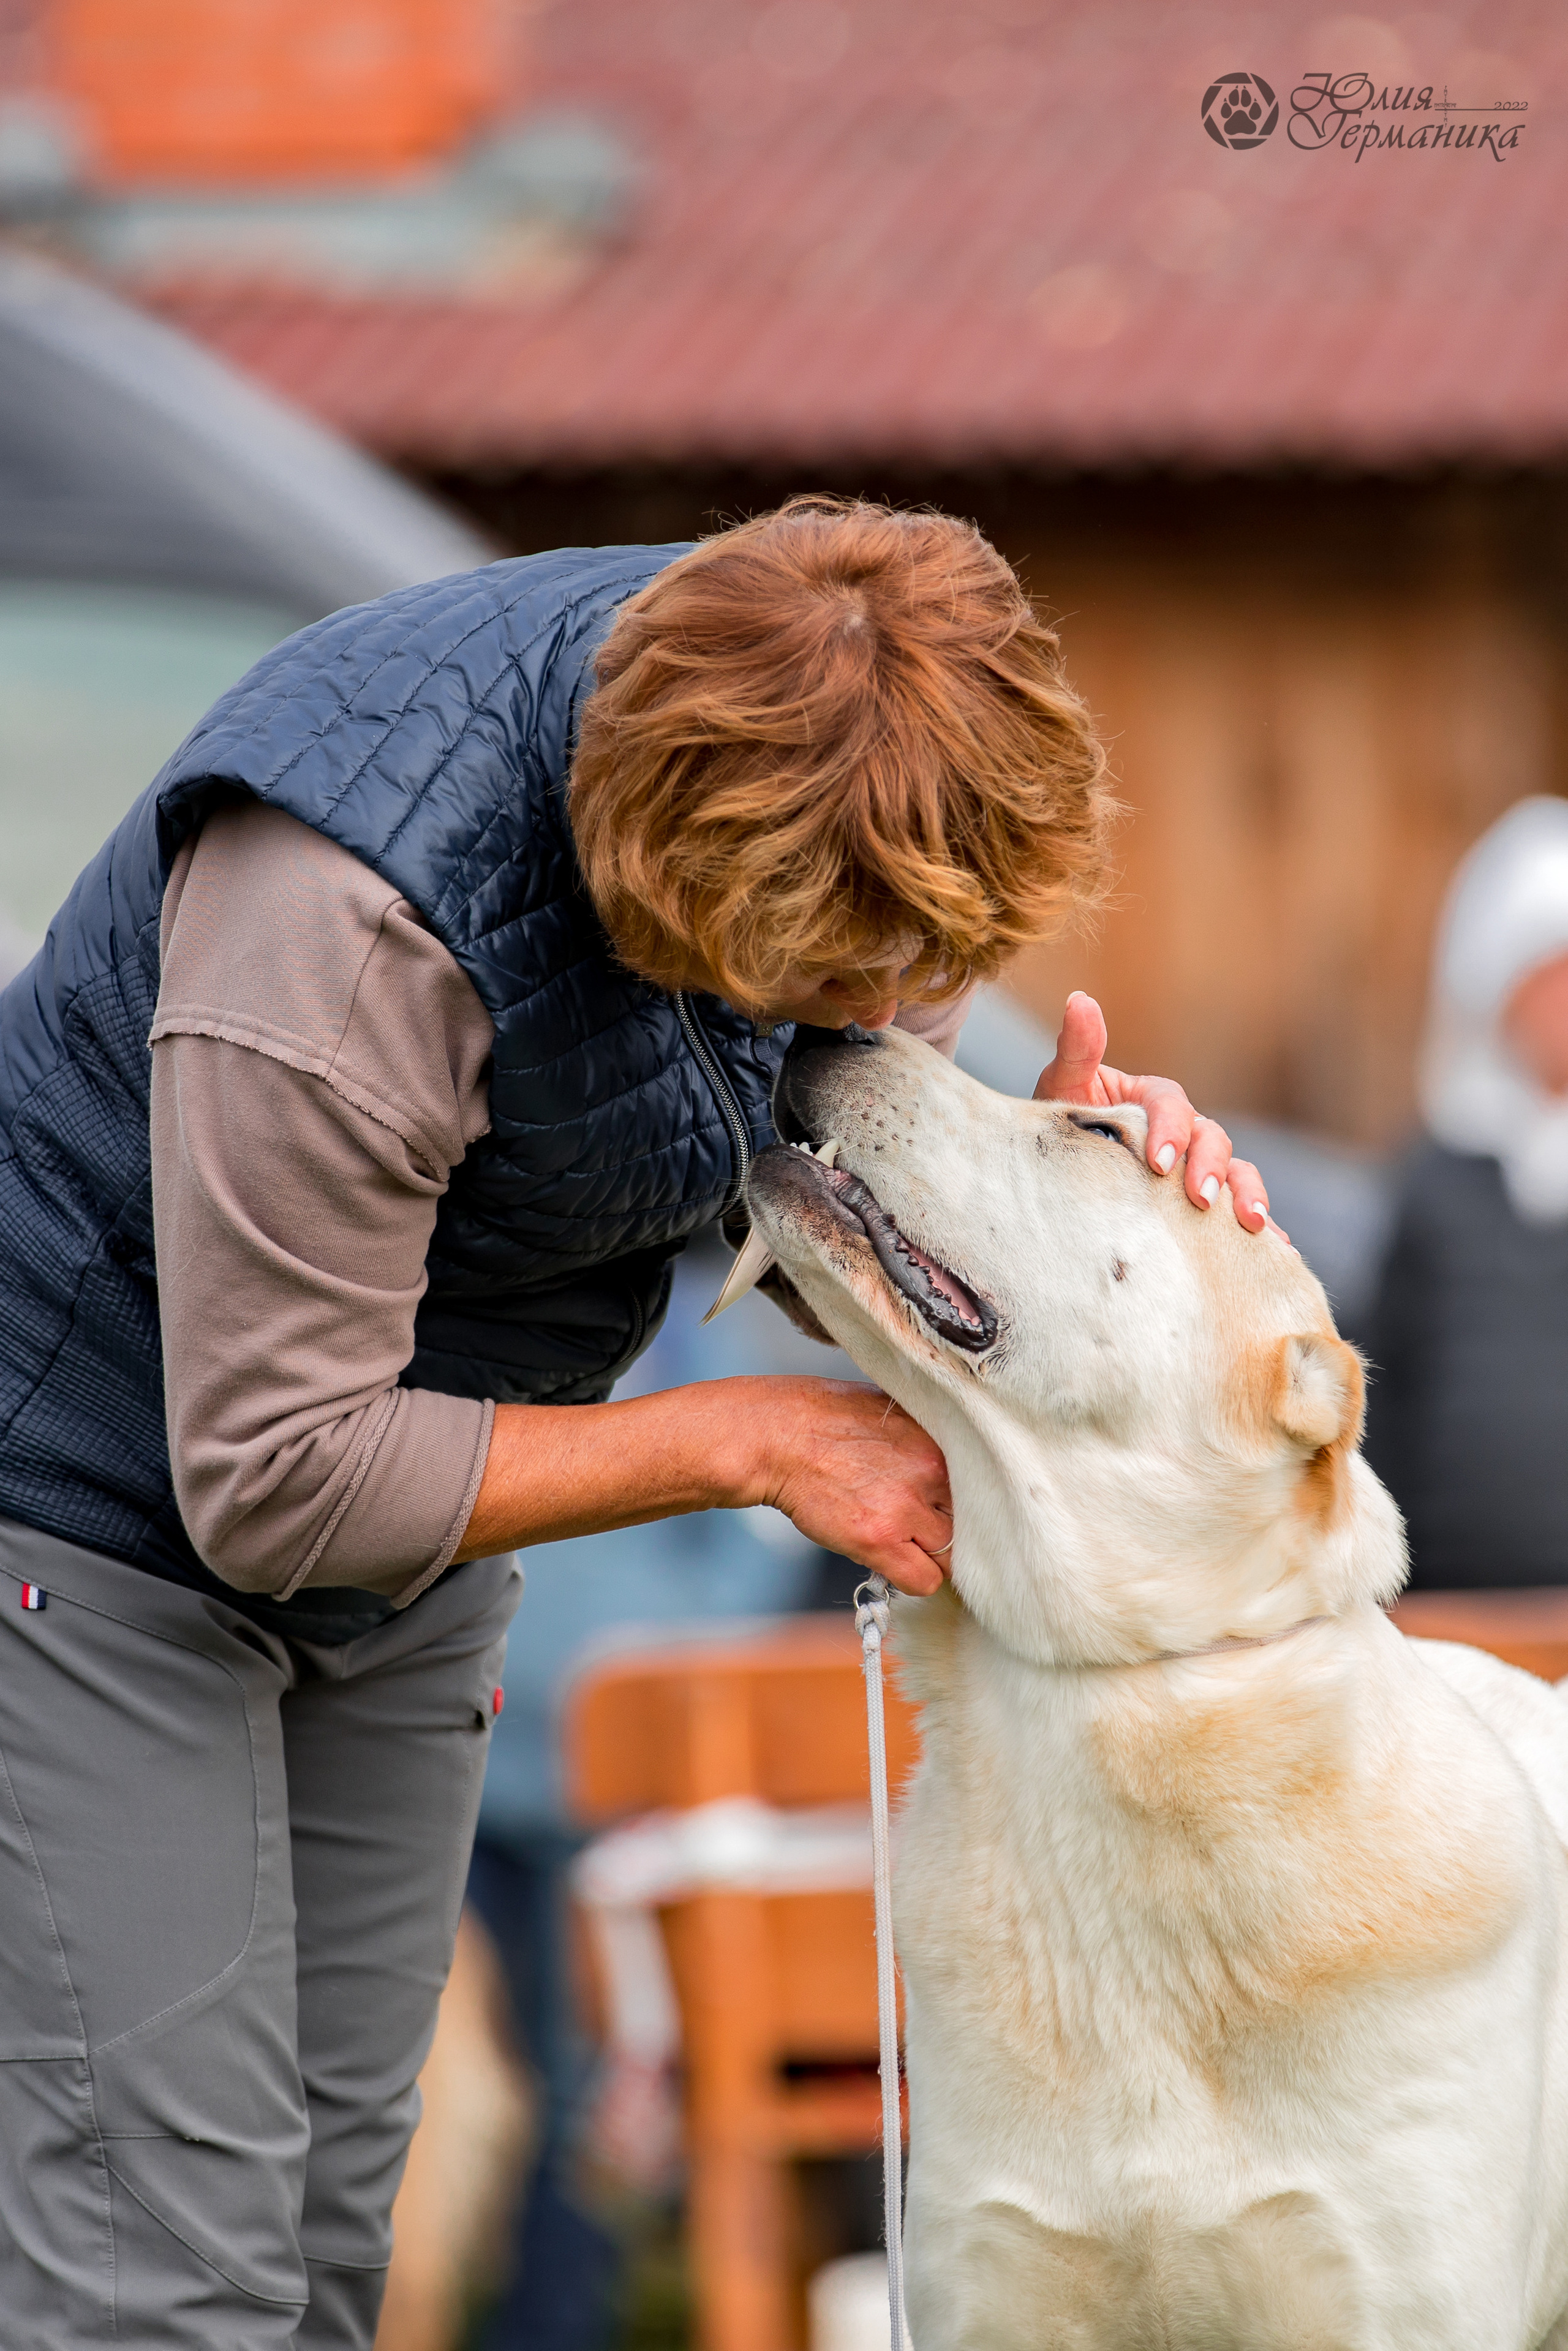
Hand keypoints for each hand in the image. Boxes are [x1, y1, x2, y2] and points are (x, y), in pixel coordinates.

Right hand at [754, 1377, 952, 1596]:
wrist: (778, 1436)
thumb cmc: (827, 1418)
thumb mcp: (892, 1411)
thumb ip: (928, 1440)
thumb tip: (953, 1466)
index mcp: (940, 1439)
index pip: (984, 1489)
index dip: (967, 1503)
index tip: (951, 1509)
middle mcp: (932, 1472)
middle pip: (974, 1524)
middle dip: (953, 1530)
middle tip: (927, 1529)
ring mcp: (907, 1508)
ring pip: (953, 1558)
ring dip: (932, 1556)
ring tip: (906, 1543)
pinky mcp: (879, 1539)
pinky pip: (924, 1581)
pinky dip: (914, 1578)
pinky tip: (894, 1560)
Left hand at [1034, 992, 1280, 1237]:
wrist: (1057, 1175)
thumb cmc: (1062, 1123)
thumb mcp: (1063, 1087)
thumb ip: (1078, 1049)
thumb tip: (1080, 1000)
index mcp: (1153, 1099)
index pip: (1171, 1105)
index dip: (1170, 1130)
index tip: (1158, 1163)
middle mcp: (1184, 1128)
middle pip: (1211, 1138)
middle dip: (1211, 1168)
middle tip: (1199, 1199)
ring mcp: (1197, 1165)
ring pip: (1235, 1172)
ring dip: (1248, 1195)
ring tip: (1252, 1225)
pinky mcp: (1204, 1201)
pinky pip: (1238, 1209)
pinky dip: (1260, 1228)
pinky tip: (1275, 1248)